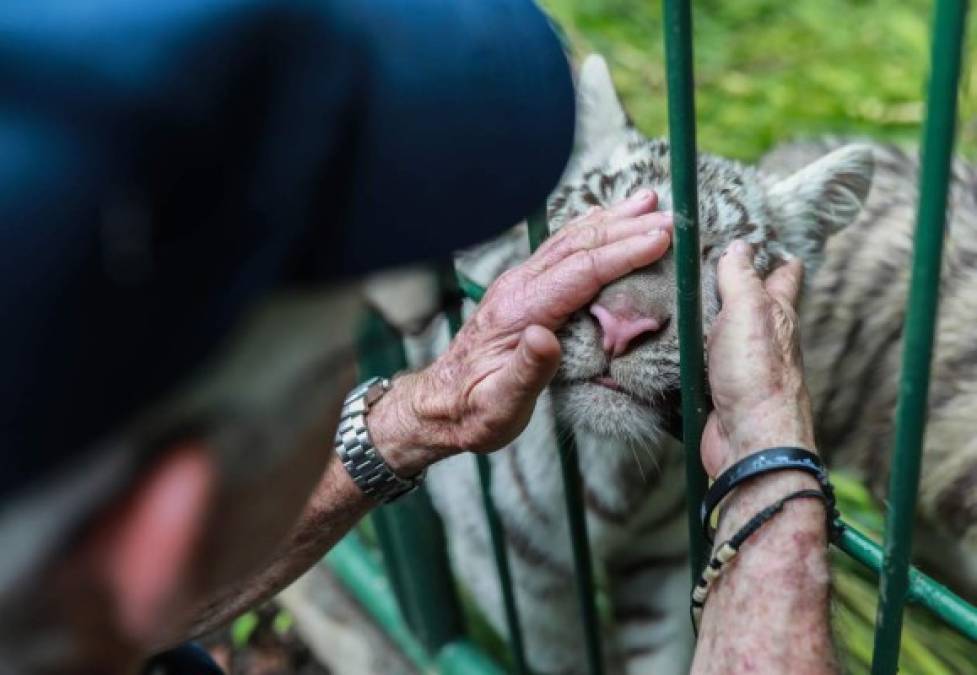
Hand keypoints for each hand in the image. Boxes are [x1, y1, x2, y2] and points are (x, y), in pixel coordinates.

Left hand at [371, 190, 672, 472]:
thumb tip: (543, 336)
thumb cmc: (474, 411)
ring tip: (647, 201)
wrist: (440, 405)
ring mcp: (518, 285)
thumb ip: (525, 371)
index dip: (622, 253)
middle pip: (578, 247)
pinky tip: (604, 219)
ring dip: (610, 220)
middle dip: (626, 229)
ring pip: (569, 241)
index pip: (580, 272)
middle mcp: (518, 289)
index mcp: (518, 313)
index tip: (660, 239)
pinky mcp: (521, 290)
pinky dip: (589, 230)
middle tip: (669, 217)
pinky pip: (560, 251)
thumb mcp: (499, 404)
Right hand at [701, 240, 814, 476]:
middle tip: (712, 265)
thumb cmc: (757, 375)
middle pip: (753, 305)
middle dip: (738, 286)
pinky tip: (670, 347)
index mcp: (777, 313)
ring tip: (682, 299)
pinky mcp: (717, 388)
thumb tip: (739, 246)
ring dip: (706, 320)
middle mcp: (763, 338)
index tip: (765, 243)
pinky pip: (702, 363)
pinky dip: (689, 353)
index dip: (778, 259)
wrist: (748, 439)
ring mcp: (741, 365)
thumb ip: (740, 277)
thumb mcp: (748, 311)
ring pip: (724, 334)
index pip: (784, 277)